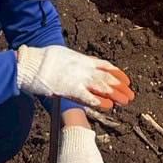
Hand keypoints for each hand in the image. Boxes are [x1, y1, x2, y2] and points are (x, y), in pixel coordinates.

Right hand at [16, 45, 134, 110]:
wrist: (31, 63)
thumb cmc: (44, 59)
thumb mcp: (65, 56)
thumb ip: (76, 62)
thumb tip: (84, 64)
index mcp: (82, 60)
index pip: (105, 65)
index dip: (117, 73)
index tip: (126, 80)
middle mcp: (84, 68)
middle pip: (107, 77)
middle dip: (120, 87)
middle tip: (130, 94)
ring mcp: (78, 78)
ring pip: (102, 86)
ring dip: (115, 94)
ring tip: (126, 101)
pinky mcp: (70, 89)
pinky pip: (88, 96)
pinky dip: (99, 101)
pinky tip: (109, 106)